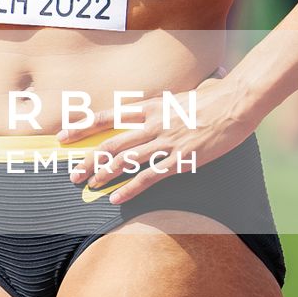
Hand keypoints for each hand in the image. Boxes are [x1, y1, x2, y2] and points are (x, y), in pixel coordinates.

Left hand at [54, 75, 258, 204]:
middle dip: (89, 159)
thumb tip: (149, 111)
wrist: (234, 103)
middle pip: (111, 143)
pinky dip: (130, 188)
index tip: (63, 136)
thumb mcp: (177, 98)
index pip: (107, 116)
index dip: (82, 127)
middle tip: (73, 172)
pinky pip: (149, 177)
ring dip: (104, 175)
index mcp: (149, 106)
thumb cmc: (210, 100)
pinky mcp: (180, 159)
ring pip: (125, 160)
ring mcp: (165, 142)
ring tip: (89, 186)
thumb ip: (160, 107)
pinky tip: (117, 198)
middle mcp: (151, 123)